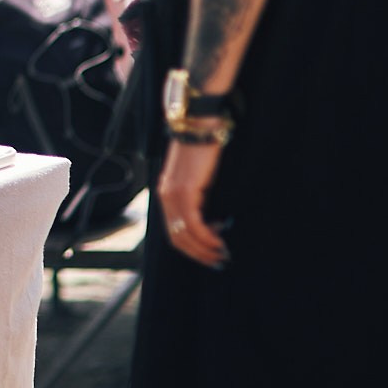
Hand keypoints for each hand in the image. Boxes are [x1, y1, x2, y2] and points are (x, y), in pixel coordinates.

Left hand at [157, 136, 229, 267]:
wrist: (199, 125)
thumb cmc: (203, 149)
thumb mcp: (198, 179)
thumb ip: (198, 197)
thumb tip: (212, 221)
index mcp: (167, 194)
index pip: (173, 231)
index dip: (191, 248)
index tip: (210, 254)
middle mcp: (166, 196)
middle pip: (176, 238)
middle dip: (198, 254)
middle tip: (218, 261)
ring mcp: (172, 193)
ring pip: (184, 233)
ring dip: (204, 249)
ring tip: (222, 254)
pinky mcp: (184, 190)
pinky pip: (192, 223)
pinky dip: (205, 236)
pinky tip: (219, 240)